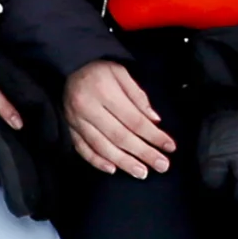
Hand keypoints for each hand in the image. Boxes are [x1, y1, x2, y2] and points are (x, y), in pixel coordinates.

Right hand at [64, 58, 175, 177]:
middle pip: (120, 136)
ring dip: (123, 162)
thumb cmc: (98, 68)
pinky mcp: (69, 128)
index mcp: (104, 92)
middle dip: (143, 153)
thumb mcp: (121, 72)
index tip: (169, 146)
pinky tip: (112, 169)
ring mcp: (76, 121)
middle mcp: (89, 108)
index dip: (153, 135)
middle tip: (161, 165)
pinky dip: (97, 161)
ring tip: (140, 172)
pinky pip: (82, 149)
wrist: (68, 66)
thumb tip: (154, 120)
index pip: (134, 119)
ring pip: (102, 147)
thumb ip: (138, 96)